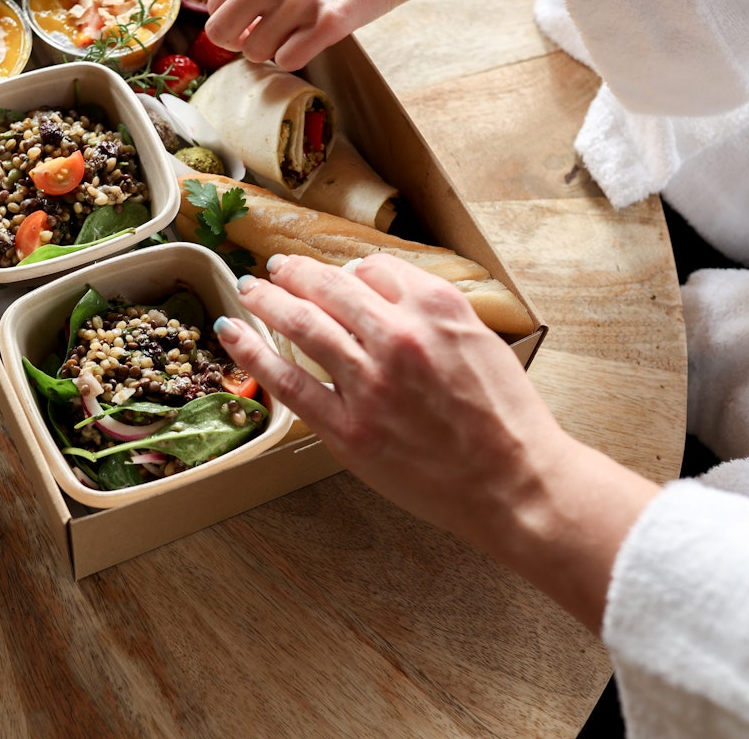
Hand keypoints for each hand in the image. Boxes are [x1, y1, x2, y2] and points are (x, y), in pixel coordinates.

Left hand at [204, 0, 550, 71]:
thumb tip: (230, 27)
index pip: (215, 11)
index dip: (235, 25)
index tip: (257, 24)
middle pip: (222, 36)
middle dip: (242, 44)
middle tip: (270, 38)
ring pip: (255, 53)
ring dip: (274, 51)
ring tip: (300, 32)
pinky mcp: (329, 22)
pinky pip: (287, 61)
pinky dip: (297, 57)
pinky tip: (315, 38)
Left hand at [214, 253, 658, 632]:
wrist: (515, 482)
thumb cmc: (505, 417)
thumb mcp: (481, 339)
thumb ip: (432, 310)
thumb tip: (382, 286)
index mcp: (435, 308)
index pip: (373, 268)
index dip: (347, 269)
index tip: (332, 273)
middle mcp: (397, 336)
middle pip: (329, 287)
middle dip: (296, 272)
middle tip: (276, 267)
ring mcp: (368, 383)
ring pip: (302, 325)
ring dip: (268, 299)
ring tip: (249, 288)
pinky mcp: (348, 428)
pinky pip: (288, 381)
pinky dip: (254, 352)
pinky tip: (233, 333)